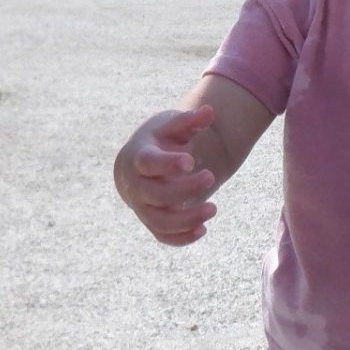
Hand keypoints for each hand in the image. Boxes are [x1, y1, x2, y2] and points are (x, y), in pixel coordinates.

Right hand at [114, 106, 217, 244]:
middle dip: (185, 190)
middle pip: (157, 195)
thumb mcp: (170, 126)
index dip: (167, 164)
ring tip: (213, 208)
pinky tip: (202, 230)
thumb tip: (209, 111)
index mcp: (138, 158)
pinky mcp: (152, 222)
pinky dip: (181, 238)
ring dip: (187, 219)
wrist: (138, 166)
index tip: (190, 161)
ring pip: (160, 221)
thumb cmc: (157, 142)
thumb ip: (189, 120)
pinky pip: (163, 236)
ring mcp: (142, 207)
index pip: (148, 164)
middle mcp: (136, 186)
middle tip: (211, 176)